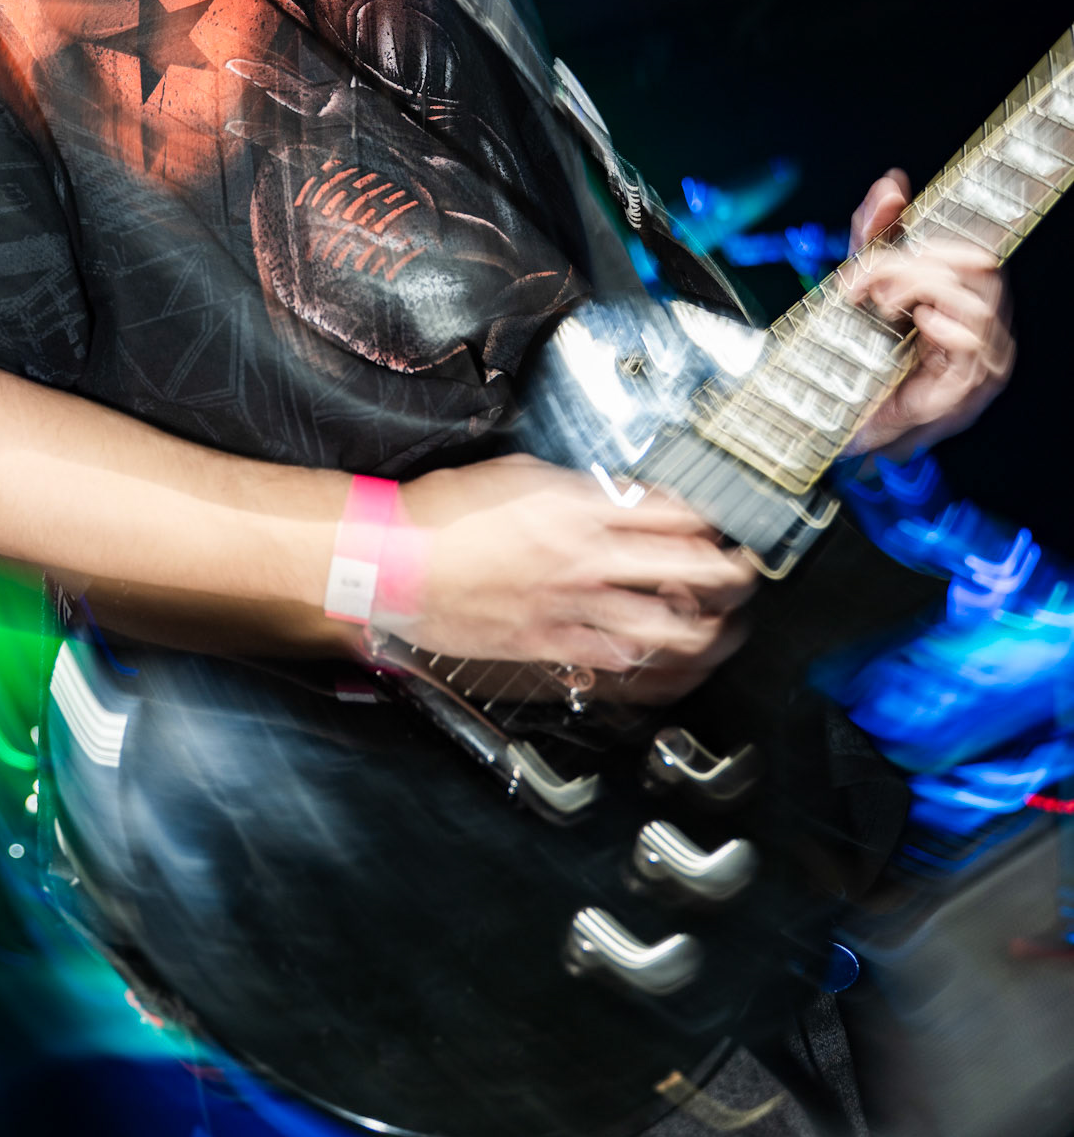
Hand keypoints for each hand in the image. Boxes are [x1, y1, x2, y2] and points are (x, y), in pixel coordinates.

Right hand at [398, 455, 756, 704]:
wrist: (393, 562)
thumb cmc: (441, 515)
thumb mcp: (515, 475)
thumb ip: (569, 488)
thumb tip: (603, 494)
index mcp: (578, 508)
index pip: (670, 512)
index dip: (704, 519)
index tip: (714, 523)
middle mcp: (584, 558)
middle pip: (685, 568)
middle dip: (728, 572)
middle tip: (744, 573)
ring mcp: (570, 607)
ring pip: (663, 626)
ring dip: (703, 627)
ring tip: (720, 626)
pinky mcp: (547, 644)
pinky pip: (613, 660)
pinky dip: (644, 661)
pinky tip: (657, 658)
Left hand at [843, 168, 1013, 460]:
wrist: (840, 418)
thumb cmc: (860, 356)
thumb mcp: (862, 283)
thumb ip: (875, 233)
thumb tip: (891, 185)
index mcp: (964, 301)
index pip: (973, 254)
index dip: (938, 235)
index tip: (889, 234)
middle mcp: (981, 329)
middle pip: (978, 268)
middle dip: (917, 263)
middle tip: (869, 277)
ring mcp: (980, 362)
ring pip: (974, 302)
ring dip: (919, 289)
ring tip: (881, 302)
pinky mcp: (967, 391)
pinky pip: (973, 345)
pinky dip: (943, 326)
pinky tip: (917, 322)